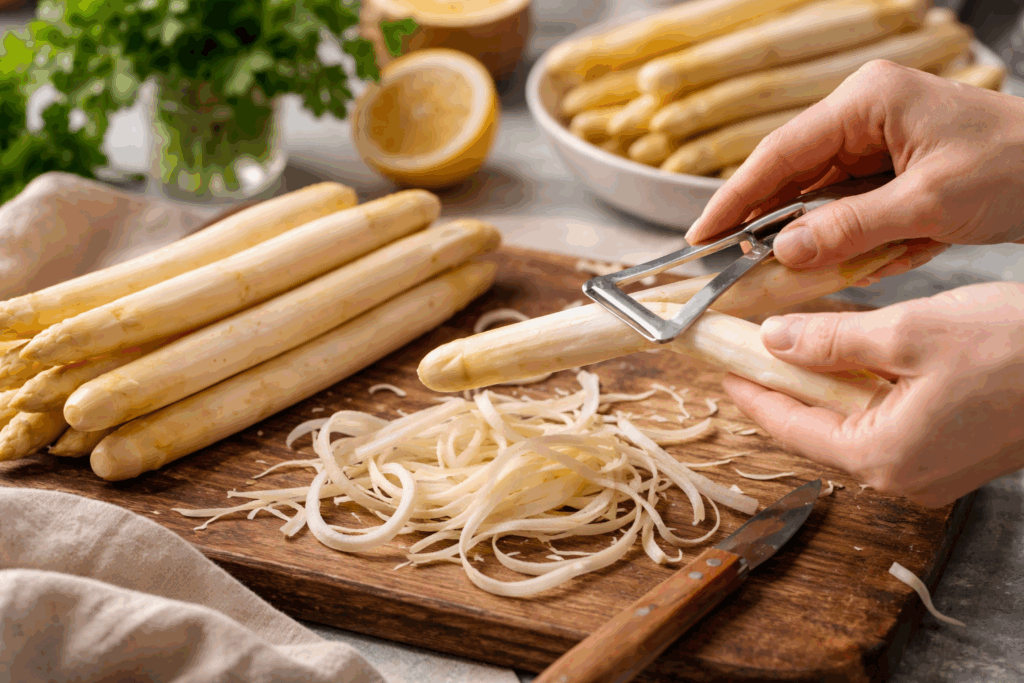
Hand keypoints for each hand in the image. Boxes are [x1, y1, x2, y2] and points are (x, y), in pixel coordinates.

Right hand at [686, 61, 1023, 277]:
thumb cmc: (1018, 167)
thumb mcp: (928, 204)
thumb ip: (848, 228)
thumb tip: (783, 251)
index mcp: (867, 102)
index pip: (780, 153)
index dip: (735, 198)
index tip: (702, 236)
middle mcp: (865, 115)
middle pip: (793, 174)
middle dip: (770, 222)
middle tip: (732, 262)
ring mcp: (880, 141)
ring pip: (820, 196)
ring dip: (815, 237)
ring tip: (793, 273)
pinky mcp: (894, 169)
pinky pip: (853, 208)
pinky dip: (853, 239)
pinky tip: (867, 261)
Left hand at [723, 281, 1023, 506]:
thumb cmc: (1018, 350)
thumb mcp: (909, 333)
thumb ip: (832, 342)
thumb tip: (774, 342)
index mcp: (884, 458)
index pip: (791, 427)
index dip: (752, 393)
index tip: (721, 367)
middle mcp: (904, 475)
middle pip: (819, 426)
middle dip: (785, 383)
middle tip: (750, 345)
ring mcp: (932, 466)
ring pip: (854, 419)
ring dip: (825, 380)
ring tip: (792, 339)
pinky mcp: (955, 448)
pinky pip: (889, 418)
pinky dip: (865, 385)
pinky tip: (851, 350)